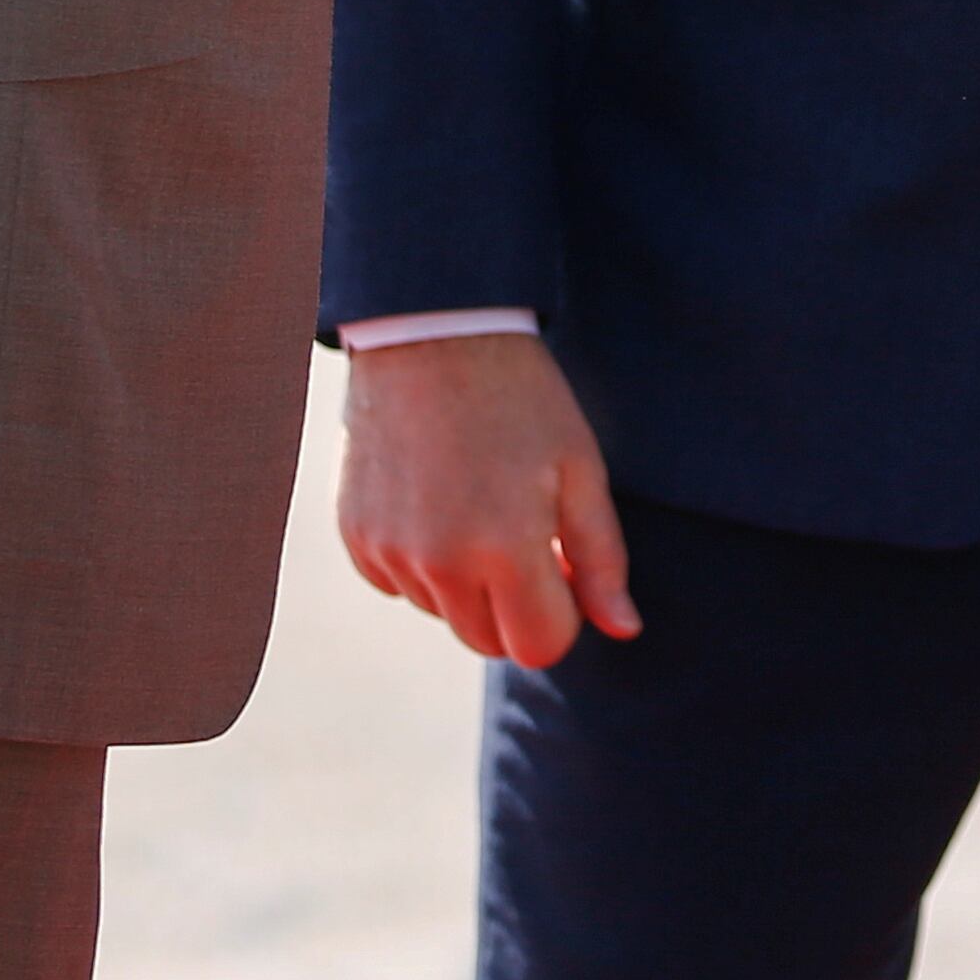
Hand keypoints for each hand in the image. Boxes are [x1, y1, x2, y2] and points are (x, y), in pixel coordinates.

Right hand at [335, 331, 641, 669]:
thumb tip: (624, 630)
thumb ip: (602, 559)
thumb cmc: (521, 398)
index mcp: (503, 549)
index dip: (564, 615)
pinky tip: (438, 501)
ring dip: (469, 583)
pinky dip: (423, 563)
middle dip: (517, 606)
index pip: (540, 645)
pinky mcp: (355, 538)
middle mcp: (438, 564)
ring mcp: (388, 553)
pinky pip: (399, 584)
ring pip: (443, 613)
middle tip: (529, 535)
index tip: (567, 567)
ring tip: (482, 503)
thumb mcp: (580, 468)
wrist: (432, 334)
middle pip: (487, 640)